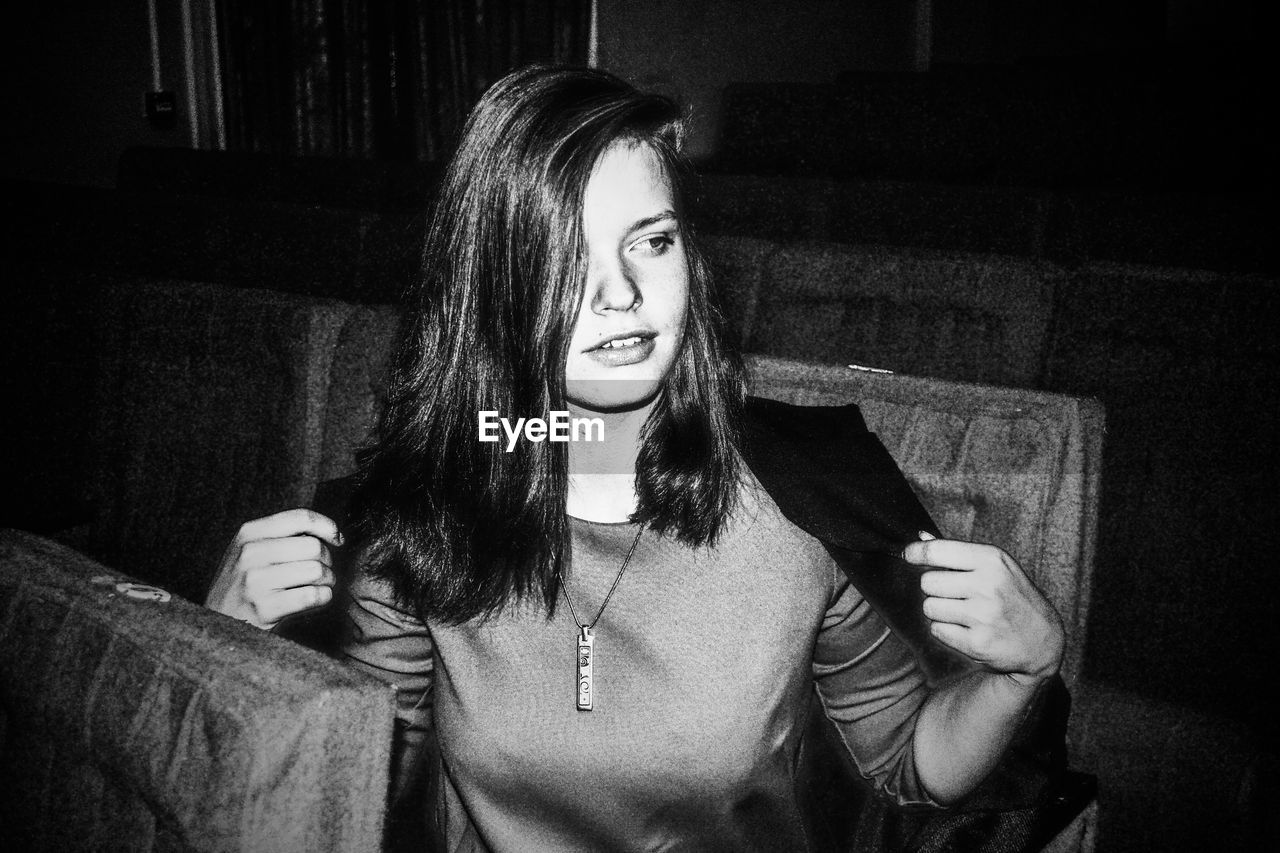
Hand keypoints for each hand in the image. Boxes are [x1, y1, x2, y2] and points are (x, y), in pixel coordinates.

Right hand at [205, 509, 341, 629]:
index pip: (301, 517)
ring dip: (328, 581)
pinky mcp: (264, 608)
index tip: (337, 539)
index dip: (327, 527)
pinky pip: (313, 596)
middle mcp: (250, 553)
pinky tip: (316, 600)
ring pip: (317, 571)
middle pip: (314, 546)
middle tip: (322, 573)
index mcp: (248, 533)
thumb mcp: (252, 551)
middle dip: (327, 561)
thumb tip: (332, 532)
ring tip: (319, 587)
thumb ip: (284, 536)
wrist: (217, 624)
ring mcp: (255, 581)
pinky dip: (323, 598)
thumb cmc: (244, 585)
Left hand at [902, 532, 1063, 687]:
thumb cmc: (1013, 597)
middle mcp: (987, 585)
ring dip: (939, 612)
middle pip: (927, 582)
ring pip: (929, 608)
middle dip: (934, 589)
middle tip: (954, 594)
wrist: (1042, 640)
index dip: (915, 553)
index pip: (936, 551)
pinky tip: (967, 629)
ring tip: (962, 613)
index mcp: (991, 560)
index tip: (909, 555)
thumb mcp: (997, 566)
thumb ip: (958, 553)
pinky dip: (946, 631)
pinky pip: (937, 631)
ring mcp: (983, 615)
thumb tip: (921, 538)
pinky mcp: (977, 642)